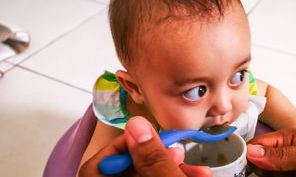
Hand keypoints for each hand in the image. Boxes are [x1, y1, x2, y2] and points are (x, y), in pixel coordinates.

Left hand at [79, 116, 211, 176]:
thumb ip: (152, 159)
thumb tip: (137, 126)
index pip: (97, 165)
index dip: (123, 146)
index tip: (146, 137)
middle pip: (128, 166)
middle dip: (158, 155)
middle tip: (177, 151)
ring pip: (147, 174)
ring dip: (172, 166)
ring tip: (196, 168)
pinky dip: (172, 176)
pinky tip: (195, 174)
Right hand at [247, 129, 295, 176]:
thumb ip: (283, 154)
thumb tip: (252, 151)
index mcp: (288, 140)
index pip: (258, 144)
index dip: (245, 153)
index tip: (234, 163)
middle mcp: (285, 156)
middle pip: (258, 163)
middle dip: (252, 169)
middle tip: (250, 175)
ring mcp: (289, 171)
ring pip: (264, 175)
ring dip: (259, 176)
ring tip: (270, 175)